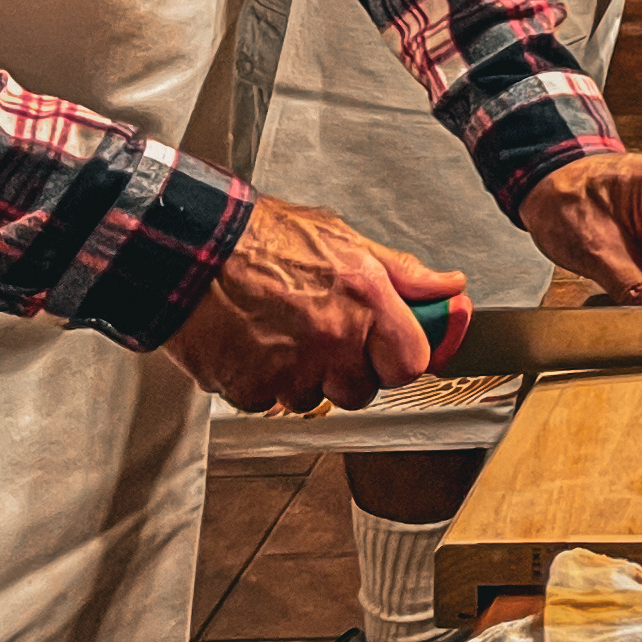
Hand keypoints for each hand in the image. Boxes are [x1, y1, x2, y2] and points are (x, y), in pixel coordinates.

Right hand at [164, 194, 464, 410]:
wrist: (191, 249)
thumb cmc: (262, 238)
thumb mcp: (344, 239)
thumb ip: (402, 272)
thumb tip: (449, 286)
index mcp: (365, 299)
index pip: (411, 363)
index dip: (399, 357)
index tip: (389, 348)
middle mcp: (332, 339)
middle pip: (362, 391)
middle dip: (348, 370)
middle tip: (324, 337)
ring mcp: (290, 369)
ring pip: (314, 399)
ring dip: (303, 378)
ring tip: (282, 334)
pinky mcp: (249, 388)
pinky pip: (269, 403)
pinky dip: (262, 383)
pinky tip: (253, 345)